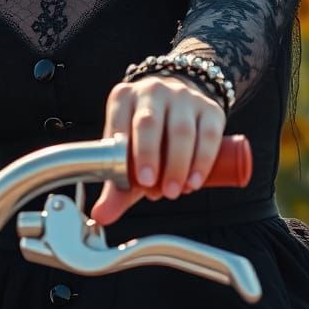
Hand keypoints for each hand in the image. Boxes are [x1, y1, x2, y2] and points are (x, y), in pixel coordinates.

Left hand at [89, 74, 226, 226]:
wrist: (179, 103)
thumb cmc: (147, 135)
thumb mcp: (128, 154)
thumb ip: (116, 187)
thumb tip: (100, 216)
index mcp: (123, 98)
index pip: (121, 122)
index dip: (128, 152)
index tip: (138, 180)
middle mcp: (150, 92)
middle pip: (149, 124)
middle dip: (151, 158)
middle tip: (156, 190)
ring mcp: (181, 96)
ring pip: (181, 130)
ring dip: (179, 165)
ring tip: (176, 191)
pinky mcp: (208, 108)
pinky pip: (208, 134)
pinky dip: (203, 160)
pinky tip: (195, 181)